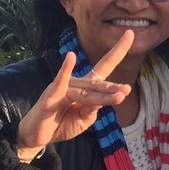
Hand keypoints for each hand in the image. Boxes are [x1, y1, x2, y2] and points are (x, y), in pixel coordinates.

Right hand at [16, 32, 134, 156]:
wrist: (38, 136)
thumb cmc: (61, 124)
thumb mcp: (83, 120)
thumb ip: (92, 110)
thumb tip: (101, 101)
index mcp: (86, 87)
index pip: (105, 66)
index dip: (118, 51)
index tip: (130, 33)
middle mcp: (76, 84)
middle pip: (98, 83)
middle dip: (112, 87)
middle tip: (126, 90)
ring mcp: (62, 88)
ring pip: (86, 92)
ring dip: (102, 96)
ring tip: (119, 96)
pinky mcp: (50, 95)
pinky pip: (59, 83)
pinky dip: (64, 71)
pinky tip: (70, 57)